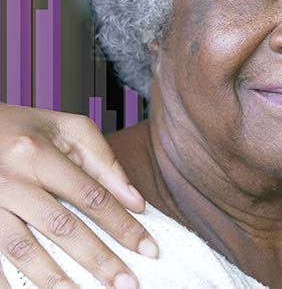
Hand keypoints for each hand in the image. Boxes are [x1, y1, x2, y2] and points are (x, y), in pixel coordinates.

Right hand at [0, 103, 157, 288]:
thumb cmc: (24, 128)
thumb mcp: (67, 129)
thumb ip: (104, 162)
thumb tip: (136, 202)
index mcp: (38, 153)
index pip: (91, 195)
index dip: (122, 224)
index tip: (148, 249)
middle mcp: (11, 179)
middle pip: (62, 226)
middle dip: (98, 259)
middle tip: (127, 284)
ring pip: (23, 249)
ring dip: (55, 279)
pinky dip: (7, 280)